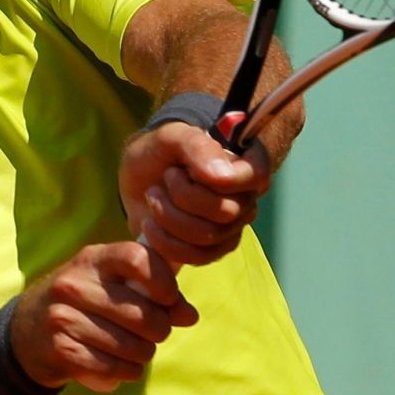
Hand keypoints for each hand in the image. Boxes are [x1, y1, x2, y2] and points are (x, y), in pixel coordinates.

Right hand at [10, 242, 198, 392]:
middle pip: (143, 313)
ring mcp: (64, 318)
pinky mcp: (62, 351)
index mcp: (93, 259)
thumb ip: (152, 293)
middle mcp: (74, 285)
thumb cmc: (82, 304)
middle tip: (154, 333)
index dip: (163, 281)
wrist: (25, 333)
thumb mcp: (109, 285)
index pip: (137, 258)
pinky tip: (121, 366)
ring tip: (136, 350)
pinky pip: (115, 369)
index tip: (169, 298)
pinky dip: (127, 372)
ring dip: (143, 354)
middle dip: (159, 330)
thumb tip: (189, 316)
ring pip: (133, 347)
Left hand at [118, 121, 270, 266]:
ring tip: (153, 196)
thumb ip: (196, 146)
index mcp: (247, 163)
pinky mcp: (214, 249)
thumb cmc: (160, 153)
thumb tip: (222, 175)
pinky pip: (197, 257)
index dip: (219, 179)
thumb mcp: (170, 137)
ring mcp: (233, 226)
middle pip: (225, 211)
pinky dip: (165, 242)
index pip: (255, 176)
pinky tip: (150, 224)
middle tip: (163, 179)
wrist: (139, 180)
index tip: (182, 169)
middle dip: (182, 196)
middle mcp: (247, 197)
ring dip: (168, 216)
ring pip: (208, 236)